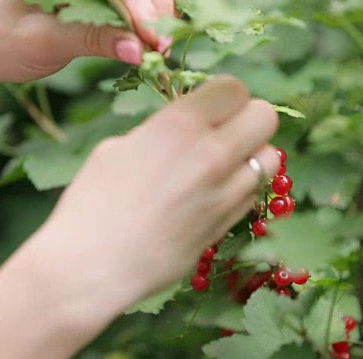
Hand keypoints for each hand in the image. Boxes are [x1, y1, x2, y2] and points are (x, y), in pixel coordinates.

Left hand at [0, 0, 174, 82]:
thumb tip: (138, 51)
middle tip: (163, 47)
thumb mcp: (45, 41)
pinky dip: (140, 24)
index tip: (153, 38)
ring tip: (160, 48)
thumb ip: (93, 40)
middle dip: (152, 11)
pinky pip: (124, 7)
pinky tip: (150, 41)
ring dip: (151, 18)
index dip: (138, 8)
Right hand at [41, 76, 280, 296]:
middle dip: (247, 120)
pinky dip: (241, 190)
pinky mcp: (228, 226)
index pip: (234, 89)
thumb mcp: (118, 148)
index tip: (210, 108)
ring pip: (270, 159)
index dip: (223, 96)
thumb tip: (185, 130)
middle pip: (265, 117)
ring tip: (223, 166)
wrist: (92, 265)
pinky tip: (212, 197)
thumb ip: (162, 132)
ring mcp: (225, 194)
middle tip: (225, 132)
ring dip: (251, 156)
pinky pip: (253, 195)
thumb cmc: (92, 203)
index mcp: (179, 125)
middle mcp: (212, 155)